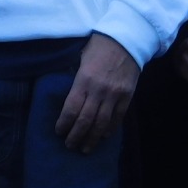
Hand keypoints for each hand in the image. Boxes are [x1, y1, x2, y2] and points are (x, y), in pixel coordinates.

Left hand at [56, 33, 139, 152]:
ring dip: (92, 139)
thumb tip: (67, 95)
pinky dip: (110, 129)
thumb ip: (75, 78)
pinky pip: (118, 118)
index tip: (59, 132)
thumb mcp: (81, 58)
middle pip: (85, 120)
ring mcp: (115, 95)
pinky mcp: (127, 96)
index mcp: (84, 79)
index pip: (71, 108)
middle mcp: (99, 90)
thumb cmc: (99, 46)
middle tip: (69, 145)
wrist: (126, 39)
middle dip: (76, 136)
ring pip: (102, 123)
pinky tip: (103, 137)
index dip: (64, 124)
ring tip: (85, 148)